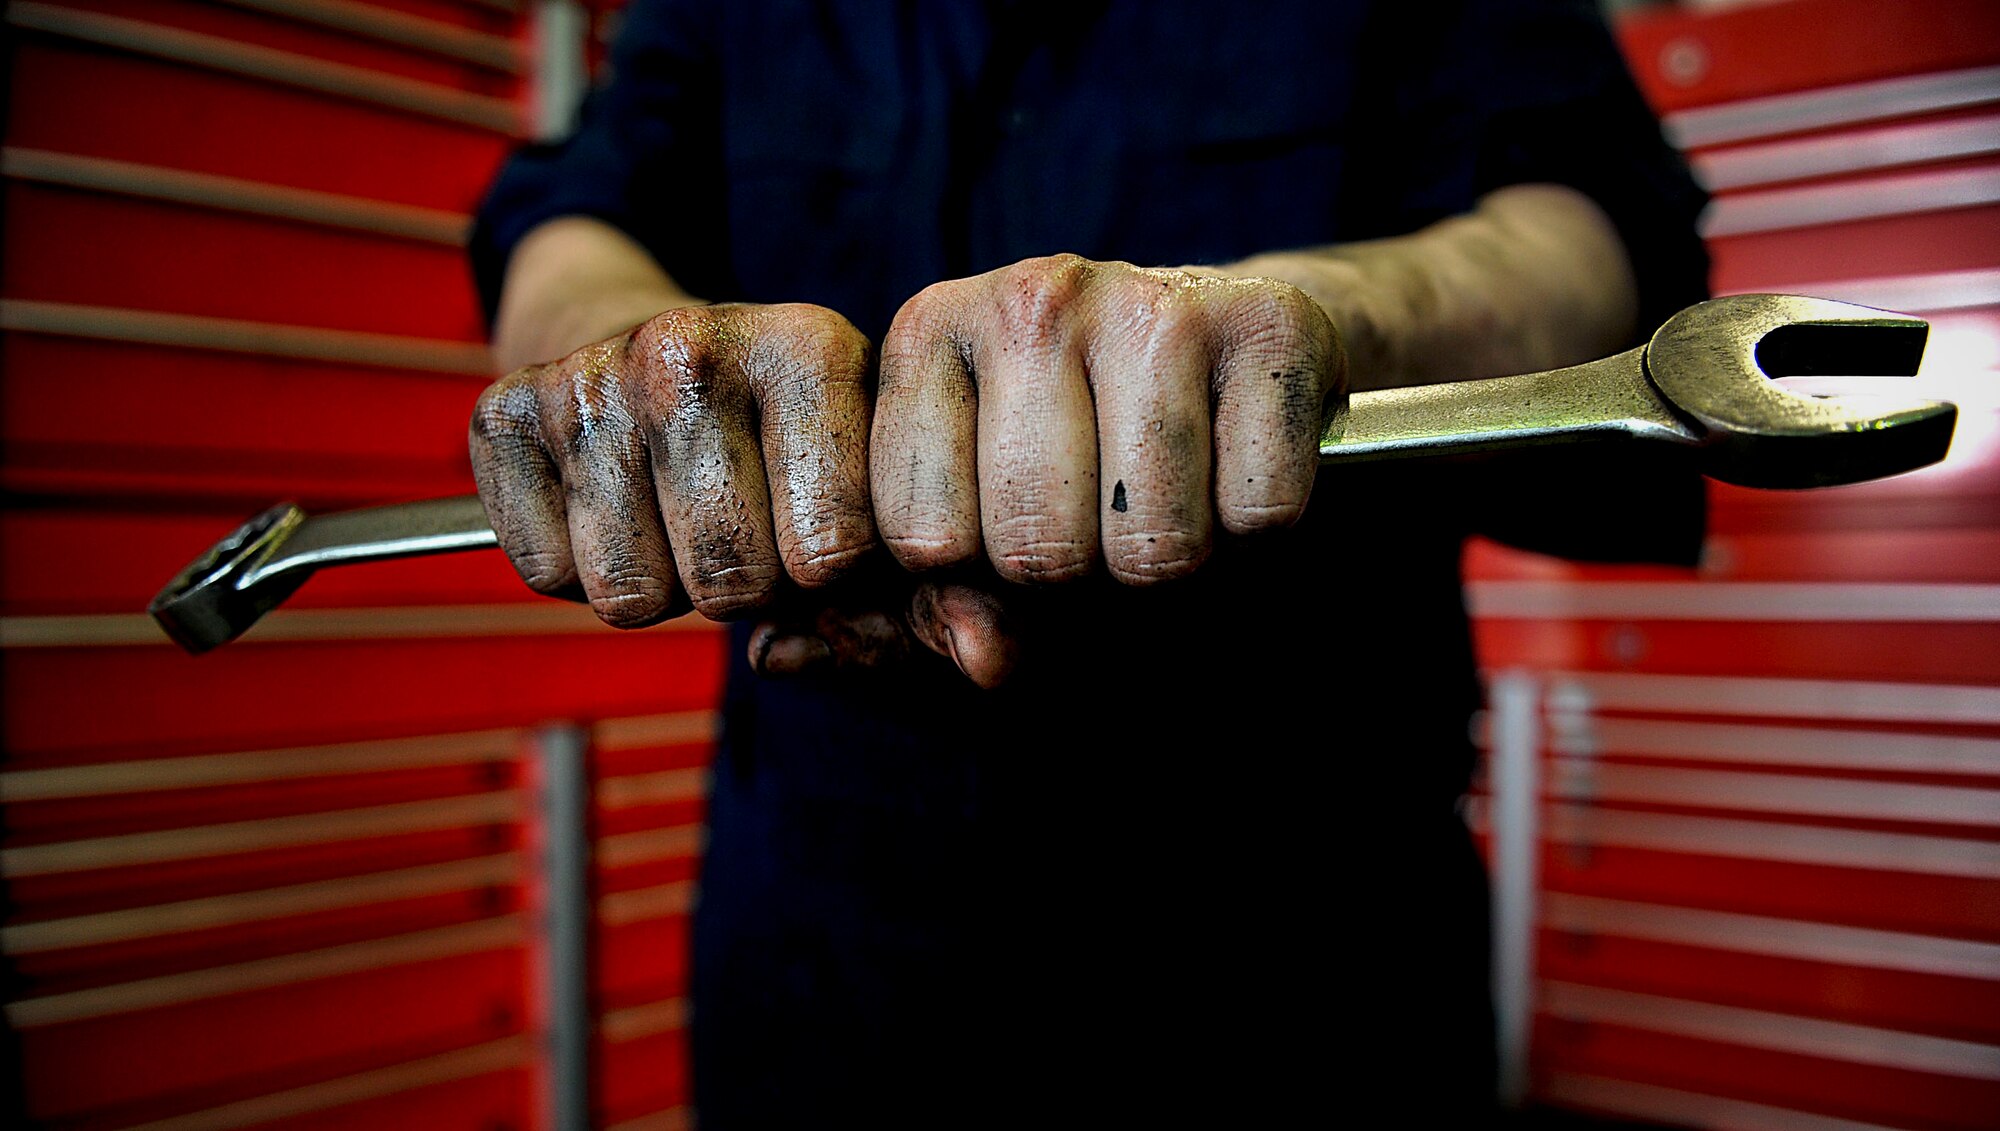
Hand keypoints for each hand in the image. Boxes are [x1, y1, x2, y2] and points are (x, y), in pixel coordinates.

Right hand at [468, 302, 877, 627]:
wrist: (670, 359)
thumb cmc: (788, 447)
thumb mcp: (865, 485)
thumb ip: (877, 586)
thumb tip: (786, 654)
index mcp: (810, 348)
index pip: (833, 551)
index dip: (832, 585)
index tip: (828, 543)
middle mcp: (691, 347)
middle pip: (729, 580)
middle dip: (743, 591)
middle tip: (742, 531)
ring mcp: (590, 373)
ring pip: (629, 593)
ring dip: (659, 584)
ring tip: (677, 515)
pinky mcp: (505, 409)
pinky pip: (547, 573)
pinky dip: (579, 569)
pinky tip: (611, 506)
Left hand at [873, 254, 1343, 585]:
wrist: (1226, 337)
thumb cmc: (1080, 444)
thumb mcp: (981, 516)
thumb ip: (948, 603)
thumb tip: (982, 662)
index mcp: (928, 334)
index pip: (928, 541)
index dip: (980, 576)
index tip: (1014, 528)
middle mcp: (1032, 300)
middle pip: (1042, 551)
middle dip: (1083, 576)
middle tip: (1106, 522)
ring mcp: (1151, 302)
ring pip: (1154, 545)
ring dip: (1174, 561)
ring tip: (1169, 500)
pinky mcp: (1269, 321)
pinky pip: (1258, 514)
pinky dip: (1255, 531)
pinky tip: (1233, 471)